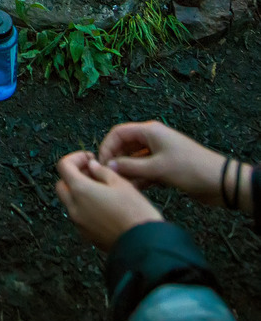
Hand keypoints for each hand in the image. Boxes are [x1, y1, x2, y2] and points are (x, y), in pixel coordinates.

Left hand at [56, 150, 163, 251]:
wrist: (145, 245)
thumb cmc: (136, 213)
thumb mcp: (122, 184)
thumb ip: (102, 171)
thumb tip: (92, 166)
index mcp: (80, 190)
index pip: (63, 166)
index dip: (75, 158)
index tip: (89, 158)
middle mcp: (74, 208)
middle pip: (62, 185)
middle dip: (74, 175)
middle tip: (93, 172)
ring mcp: (79, 224)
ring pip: (70, 202)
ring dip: (79, 192)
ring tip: (102, 190)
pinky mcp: (87, 236)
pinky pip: (79, 216)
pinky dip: (85, 207)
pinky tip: (104, 206)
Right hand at [97, 121, 235, 206]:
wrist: (220, 182)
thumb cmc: (189, 169)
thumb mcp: (157, 168)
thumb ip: (130, 166)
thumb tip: (107, 165)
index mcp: (150, 131)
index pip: (118, 133)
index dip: (107, 146)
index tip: (100, 163)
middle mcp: (152, 139)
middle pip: (125, 146)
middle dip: (116, 160)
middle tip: (108, 176)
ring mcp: (160, 153)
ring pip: (135, 159)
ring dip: (127, 171)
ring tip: (120, 185)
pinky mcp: (166, 166)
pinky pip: (145, 169)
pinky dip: (139, 177)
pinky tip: (134, 189)